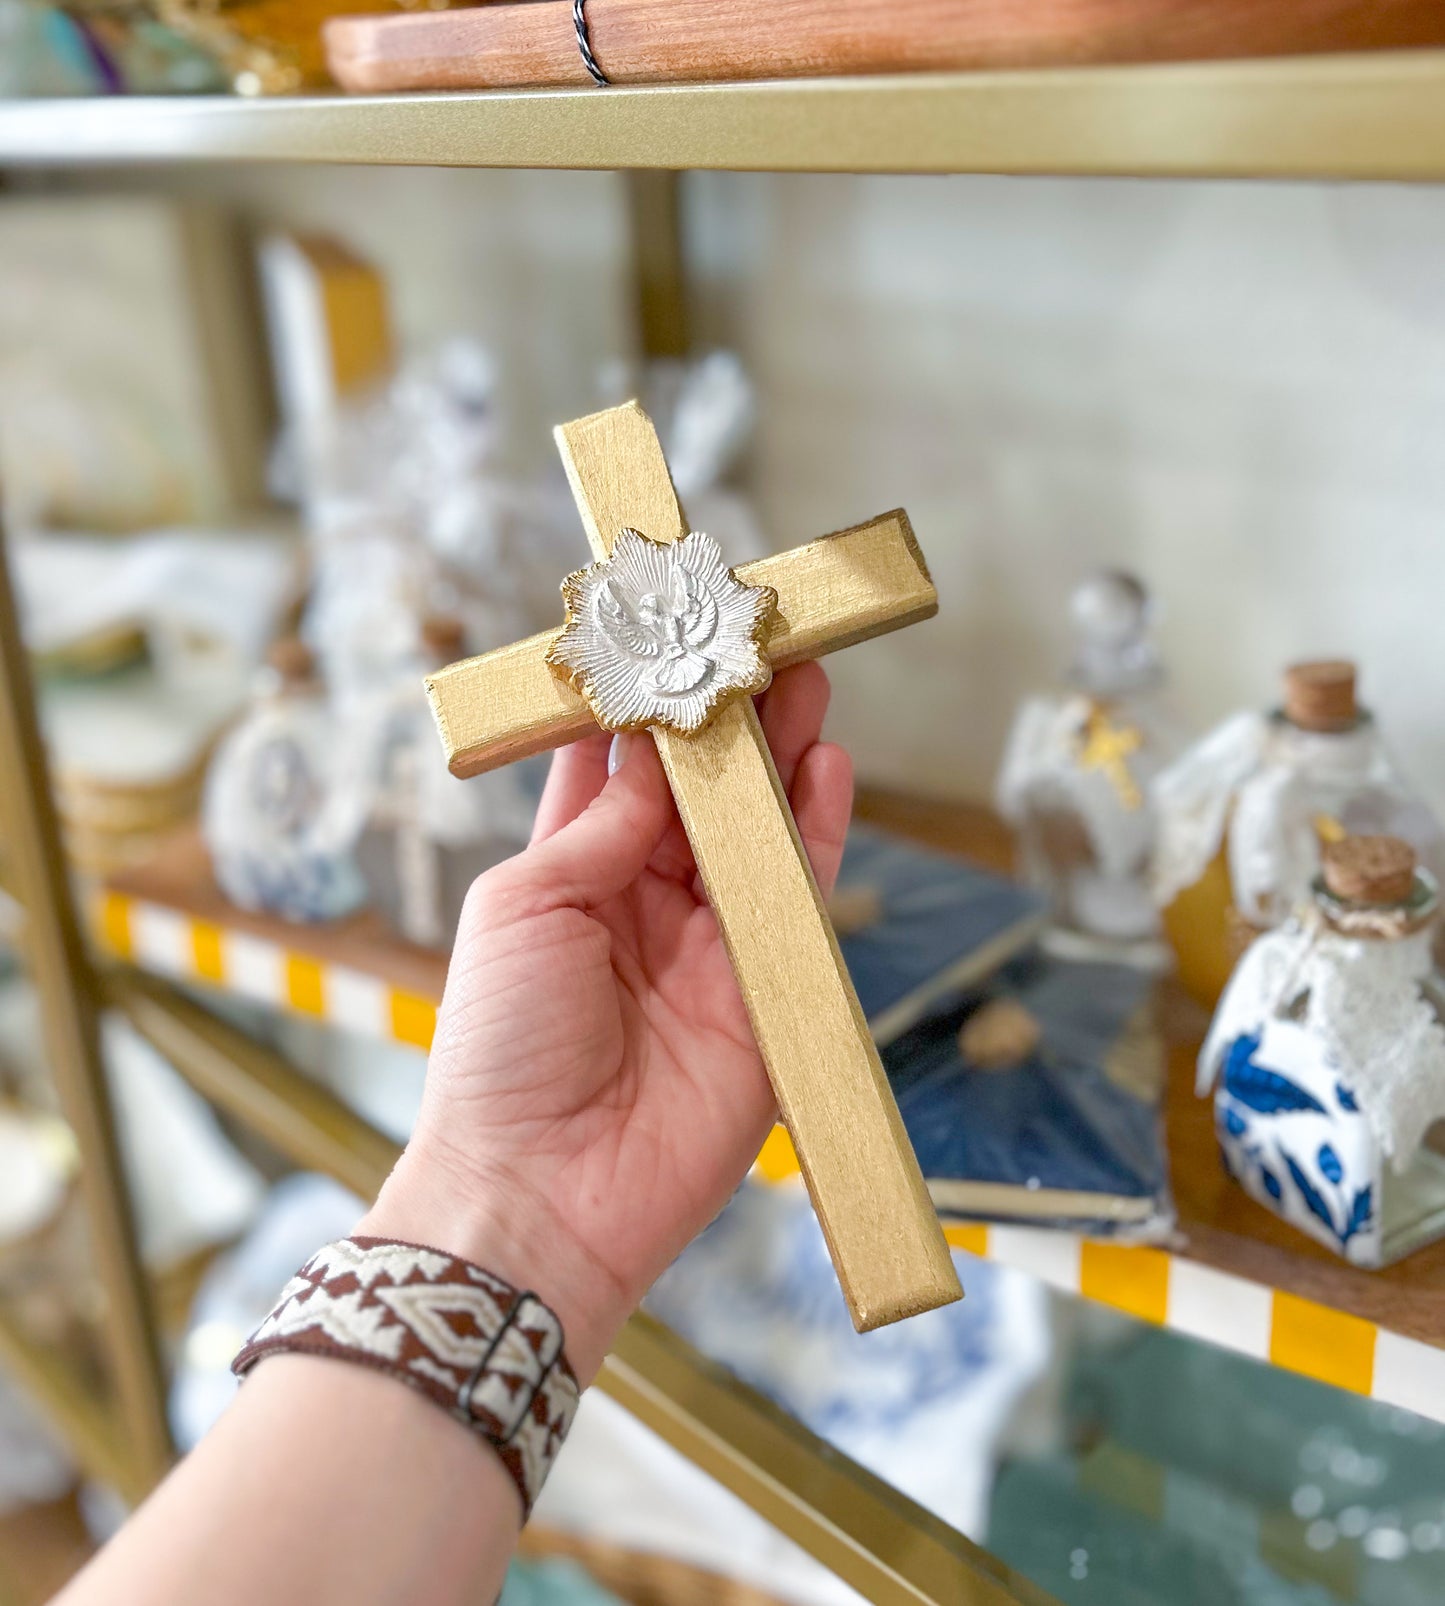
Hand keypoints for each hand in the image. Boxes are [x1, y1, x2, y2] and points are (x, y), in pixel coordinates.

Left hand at [363, 663, 851, 1377]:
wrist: (543, 1194)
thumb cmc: (499, 1052)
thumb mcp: (524, 910)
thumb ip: (599, 828)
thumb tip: (651, 754)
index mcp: (572, 878)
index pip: (619, 773)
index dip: (648, 710)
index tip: (672, 643)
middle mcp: (645, 904)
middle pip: (699, 794)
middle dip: (730, 722)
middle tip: (759, 646)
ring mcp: (710, 948)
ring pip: (754, 833)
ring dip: (781, 759)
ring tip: (805, 680)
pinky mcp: (764, 994)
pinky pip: (798, 900)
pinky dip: (817, 831)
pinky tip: (826, 768)